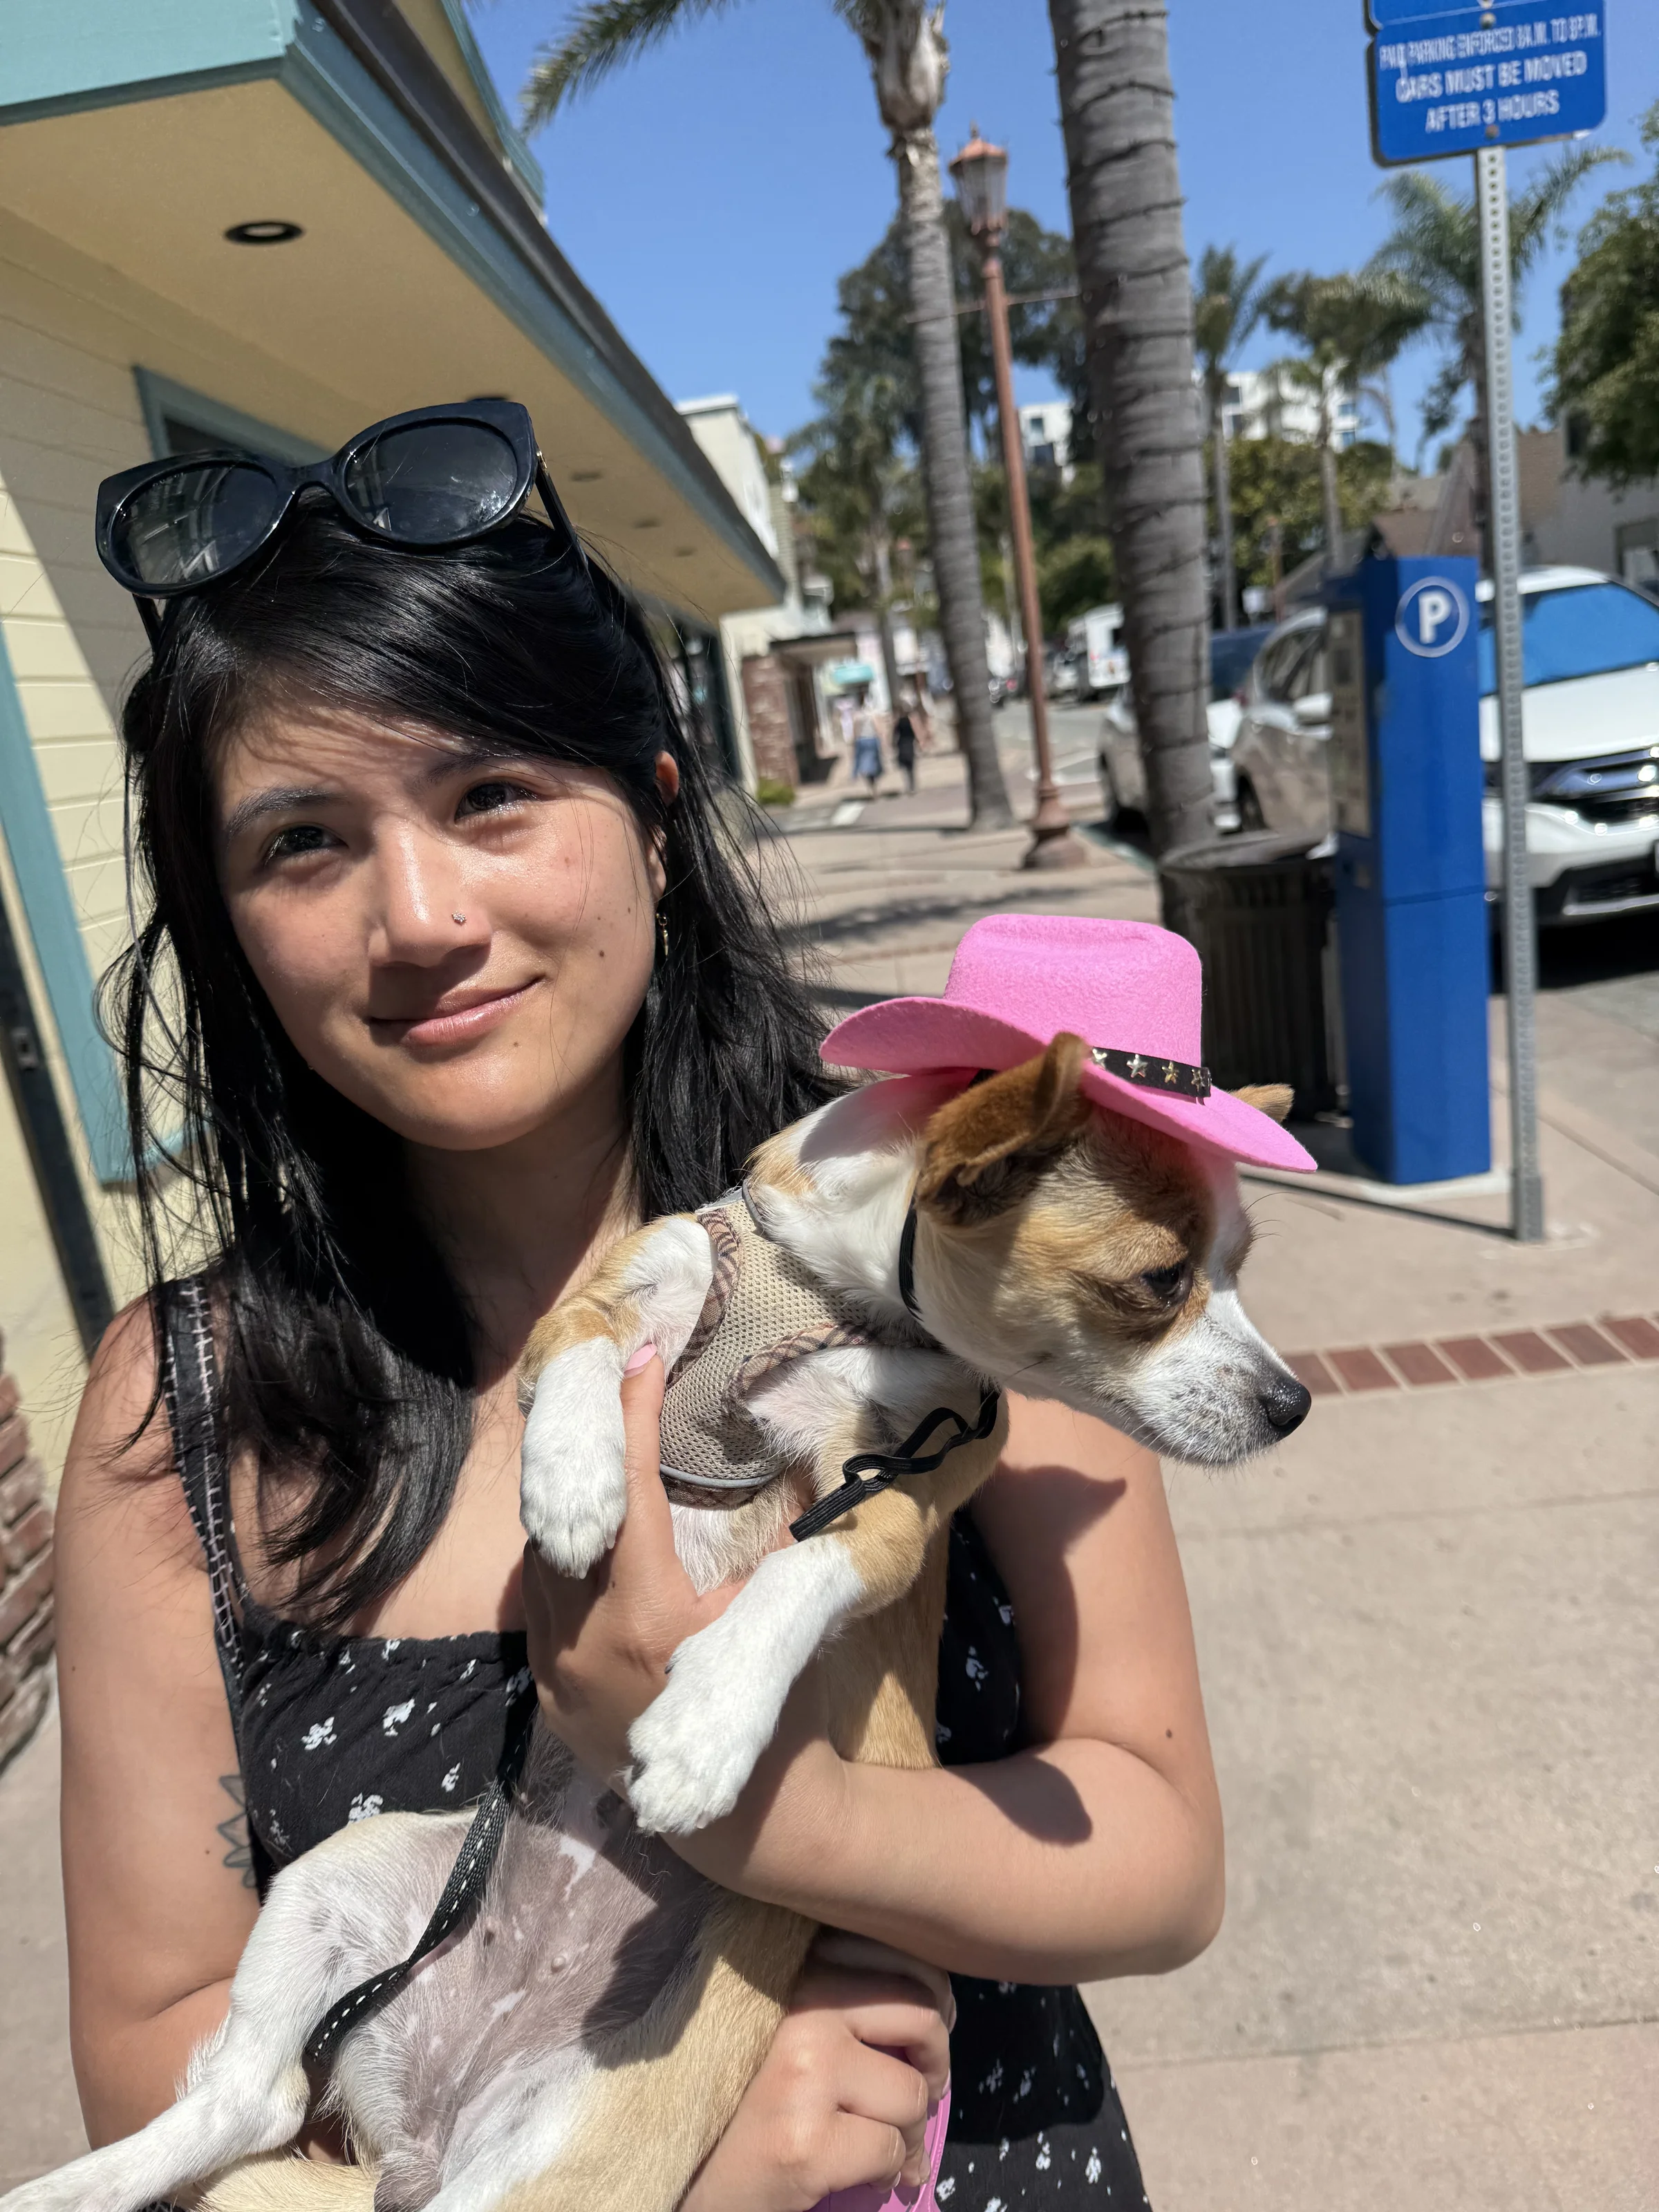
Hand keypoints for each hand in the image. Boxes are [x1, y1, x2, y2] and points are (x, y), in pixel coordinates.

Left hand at [523, 1348, 851, 1896]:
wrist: (747, 1823)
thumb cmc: (777, 1710)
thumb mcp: (774, 1616)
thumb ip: (763, 1539)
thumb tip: (785, 1456)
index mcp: (647, 1619)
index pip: (628, 1491)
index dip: (633, 1419)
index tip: (637, 1358)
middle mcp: (583, 1643)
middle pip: (566, 1515)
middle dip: (587, 1445)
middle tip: (604, 1381)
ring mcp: (553, 1673)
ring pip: (540, 1559)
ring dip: (570, 1499)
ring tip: (595, 1443)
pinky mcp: (543, 1694)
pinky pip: (537, 1605)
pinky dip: (557, 1557)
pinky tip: (584, 1528)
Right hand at [681, 1934, 953, 2211]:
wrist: (682, 2174)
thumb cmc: (738, 2097)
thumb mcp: (784, 2023)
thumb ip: (840, 1997)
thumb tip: (939, 2003)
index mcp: (794, 1969)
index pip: (897, 1954)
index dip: (930, 1996)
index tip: (927, 2030)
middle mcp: (799, 2008)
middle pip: (920, 2015)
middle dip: (936, 2063)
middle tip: (927, 2089)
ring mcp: (803, 2074)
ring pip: (911, 2093)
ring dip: (911, 2132)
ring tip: (889, 2148)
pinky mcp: (805, 2142)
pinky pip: (890, 2150)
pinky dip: (889, 2172)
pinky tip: (865, 2178)